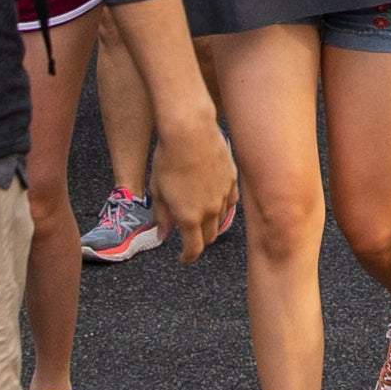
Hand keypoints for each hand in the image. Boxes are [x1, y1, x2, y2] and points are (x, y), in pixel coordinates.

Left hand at [148, 112, 238, 264]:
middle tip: (189, 234)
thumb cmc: (168, 159)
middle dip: (199, 240)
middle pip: (210, 236)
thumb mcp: (158, 191)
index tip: (183, 258)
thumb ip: (163, 216)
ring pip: (222, 219)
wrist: (189, 131)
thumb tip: (163, 235)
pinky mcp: (232, 180)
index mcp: (189, 217)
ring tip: (200, 214)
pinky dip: (223, 205)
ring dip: (211, 222)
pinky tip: (215, 200)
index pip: (193, 249)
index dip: (188, 257)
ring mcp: (224, 195)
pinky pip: (230, 201)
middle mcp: (210, 210)